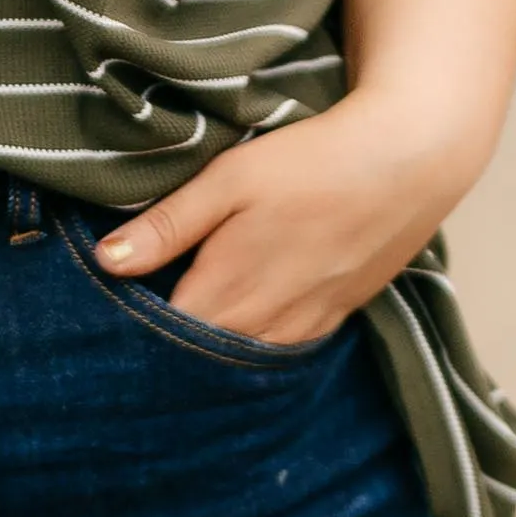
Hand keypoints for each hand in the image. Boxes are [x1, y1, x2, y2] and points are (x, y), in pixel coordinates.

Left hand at [95, 89, 502, 345]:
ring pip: (238, 355)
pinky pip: (278, 347)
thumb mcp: (230, 178)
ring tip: (186, 311)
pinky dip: (251, 339)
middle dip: (164, 342)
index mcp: (228, 291)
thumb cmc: (314, 161)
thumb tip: (107, 261)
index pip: (159, 337)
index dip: (128, 327)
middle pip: (196, 356)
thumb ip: (168, 224)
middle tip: (134, 316)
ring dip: (210, 344)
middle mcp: (264, 324)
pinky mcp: (333, 318)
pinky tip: (240, 314)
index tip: (105, 310)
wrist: (410, 160)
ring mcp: (303, 326)